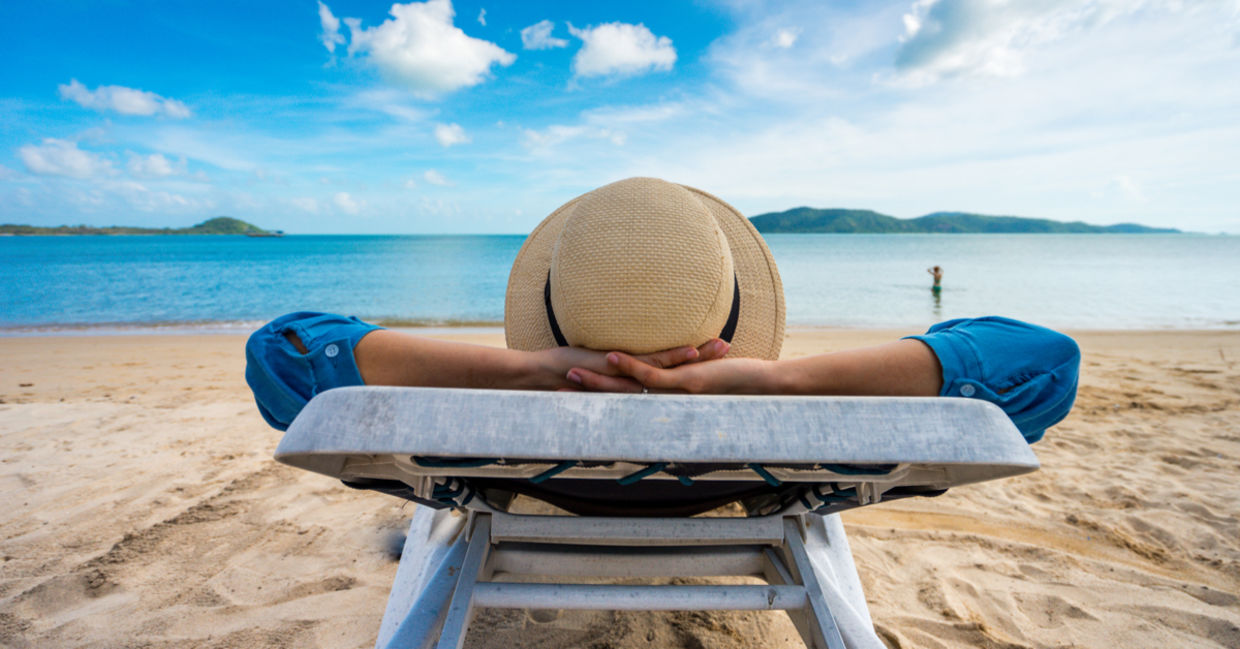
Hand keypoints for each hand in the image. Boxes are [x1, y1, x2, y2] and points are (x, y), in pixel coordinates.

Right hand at [567, 346, 774, 393]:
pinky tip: (611, 358)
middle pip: (617, 398)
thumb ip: (683, 385)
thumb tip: (672, 381)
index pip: (624, 401)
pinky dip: (630, 366)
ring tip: (572, 375)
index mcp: (666, 402)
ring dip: (598, 382)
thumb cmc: (738, 385)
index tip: (570, 397)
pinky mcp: (685, 384)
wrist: (763, 388)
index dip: (597, 399)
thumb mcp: (704, 385)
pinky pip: (651, 375)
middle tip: (558, 390)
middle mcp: (665, 402)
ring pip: (627, 388)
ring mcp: (673, 394)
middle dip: (587, 394)